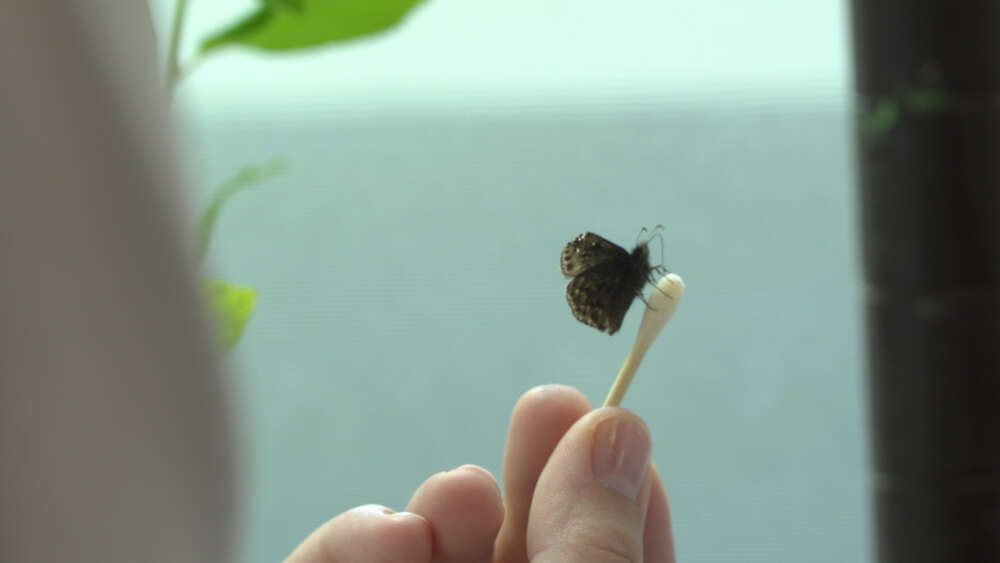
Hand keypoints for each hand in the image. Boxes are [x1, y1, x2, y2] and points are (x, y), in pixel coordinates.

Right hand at [285, 385, 674, 561]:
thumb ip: (594, 553)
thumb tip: (617, 435)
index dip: (623, 511)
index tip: (618, 433)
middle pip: (523, 557)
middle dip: (535, 483)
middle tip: (550, 406)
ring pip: (428, 558)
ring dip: (445, 511)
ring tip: (459, 494)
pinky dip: (348, 547)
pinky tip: (385, 531)